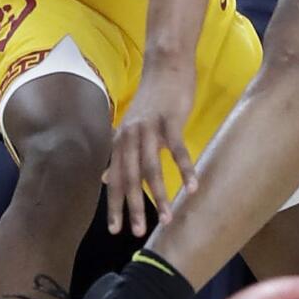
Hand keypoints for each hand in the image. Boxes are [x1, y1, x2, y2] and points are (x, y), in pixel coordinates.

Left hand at [105, 59, 197, 235]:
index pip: (116, 179)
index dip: (115, 205)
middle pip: (130, 178)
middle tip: (136, 233)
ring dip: (159, 196)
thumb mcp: (132, 127)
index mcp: (121, 141)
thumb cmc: (153, 98)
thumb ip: (120, 153)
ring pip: (151, 168)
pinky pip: (177, 150)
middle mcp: (130, 136)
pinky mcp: (170, 120)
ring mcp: (150, 128)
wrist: (165, 65)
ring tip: (167, 219)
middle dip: (133, 207)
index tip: (115, 230)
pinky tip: (192, 188)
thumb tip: (105, 177)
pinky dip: (185, 170)